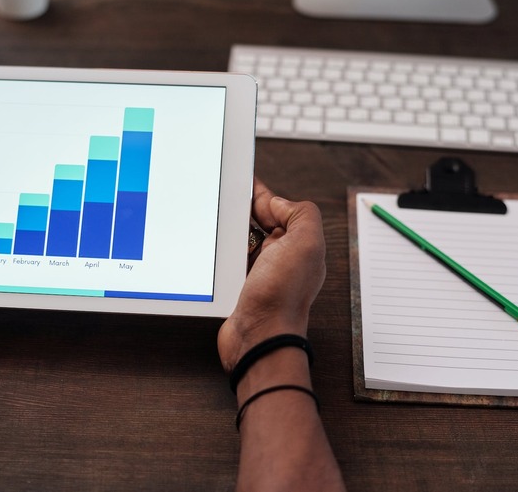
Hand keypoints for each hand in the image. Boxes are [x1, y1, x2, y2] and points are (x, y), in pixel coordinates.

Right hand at [217, 178, 325, 372]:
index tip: (241, 180)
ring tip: (214, 217)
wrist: (258, 337)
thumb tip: (277, 203)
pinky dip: (220, 251)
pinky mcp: (239, 286)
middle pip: (258, 222)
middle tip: (222, 196)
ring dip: (229, 230)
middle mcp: (281, 257)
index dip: (261, 194)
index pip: (279, 208)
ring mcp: (259, 272)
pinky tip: (211, 245)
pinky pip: (228, 260)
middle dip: (242, 209)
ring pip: (241, 239)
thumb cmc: (282, 297)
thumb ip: (300, 214)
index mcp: (299, 243)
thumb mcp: (306, 243)